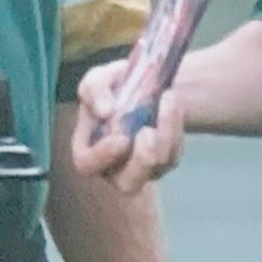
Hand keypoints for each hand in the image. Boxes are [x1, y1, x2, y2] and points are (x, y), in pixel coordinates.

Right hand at [71, 60, 184, 193]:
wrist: (143, 82)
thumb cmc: (112, 86)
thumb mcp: (98, 78)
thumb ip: (94, 90)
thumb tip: (105, 111)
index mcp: (88, 149)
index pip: (87, 164)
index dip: (102, 155)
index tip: (120, 138)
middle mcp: (113, 167)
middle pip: (127, 183)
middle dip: (141, 160)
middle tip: (149, 132)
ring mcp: (142, 169)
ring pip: (156, 168)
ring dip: (165, 134)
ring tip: (167, 98)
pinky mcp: (165, 162)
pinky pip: (173, 155)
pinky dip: (175, 128)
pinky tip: (173, 104)